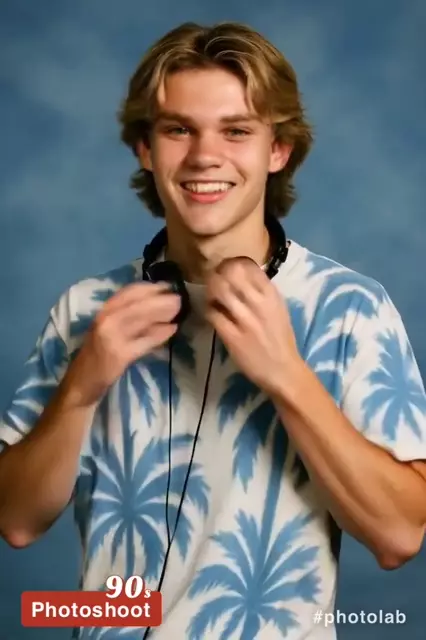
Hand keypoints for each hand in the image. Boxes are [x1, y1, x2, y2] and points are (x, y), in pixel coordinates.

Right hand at [63, 282, 180, 406]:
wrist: (81, 381)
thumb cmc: (97, 354)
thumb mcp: (108, 330)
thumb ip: (126, 317)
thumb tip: (156, 306)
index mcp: (103, 311)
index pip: (128, 292)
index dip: (150, 287)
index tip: (166, 286)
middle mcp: (106, 319)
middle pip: (137, 303)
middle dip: (160, 299)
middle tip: (178, 298)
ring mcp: (112, 336)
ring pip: (141, 318)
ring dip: (162, 312)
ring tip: (178, 310)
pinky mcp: (119, 354)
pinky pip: (144, 340)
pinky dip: (160, 334)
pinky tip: (172, 329)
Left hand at [205, 258, 301, 396]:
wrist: (283, 370)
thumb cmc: (280, 339)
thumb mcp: (277, 309)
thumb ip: (261, 292)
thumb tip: (240, 276)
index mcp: (272, 294)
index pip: (248, 266)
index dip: (232, 263)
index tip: (226, 268)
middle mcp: (259, 303)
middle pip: (231, 274)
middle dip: (217, 273)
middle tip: (213, 280)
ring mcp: (245, 320)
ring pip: (220, 291)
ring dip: (210, 290)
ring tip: (210, 295)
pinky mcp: (233, 337)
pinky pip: (213, 314)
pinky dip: (209, 310)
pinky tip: (211, 313)